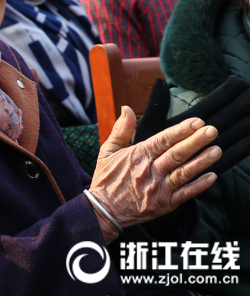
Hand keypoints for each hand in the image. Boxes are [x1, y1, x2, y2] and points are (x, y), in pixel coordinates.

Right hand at [88, 106, 218, 242]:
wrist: (104, 211)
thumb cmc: (107, 179)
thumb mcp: (108, 151)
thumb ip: (121, 129)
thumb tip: (126, 108)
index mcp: (137, 156)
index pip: (162, 140)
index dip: (180, 131)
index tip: (196, 122)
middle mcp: (150, 171)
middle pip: (176, 154)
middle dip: (196, 141)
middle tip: (212, 130)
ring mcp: (159, 189)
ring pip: (184, 173)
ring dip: (201, 161)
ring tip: (216, 150)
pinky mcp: (165, 204)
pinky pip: (185, 194)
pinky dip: (199, 185)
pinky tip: (212, 176)